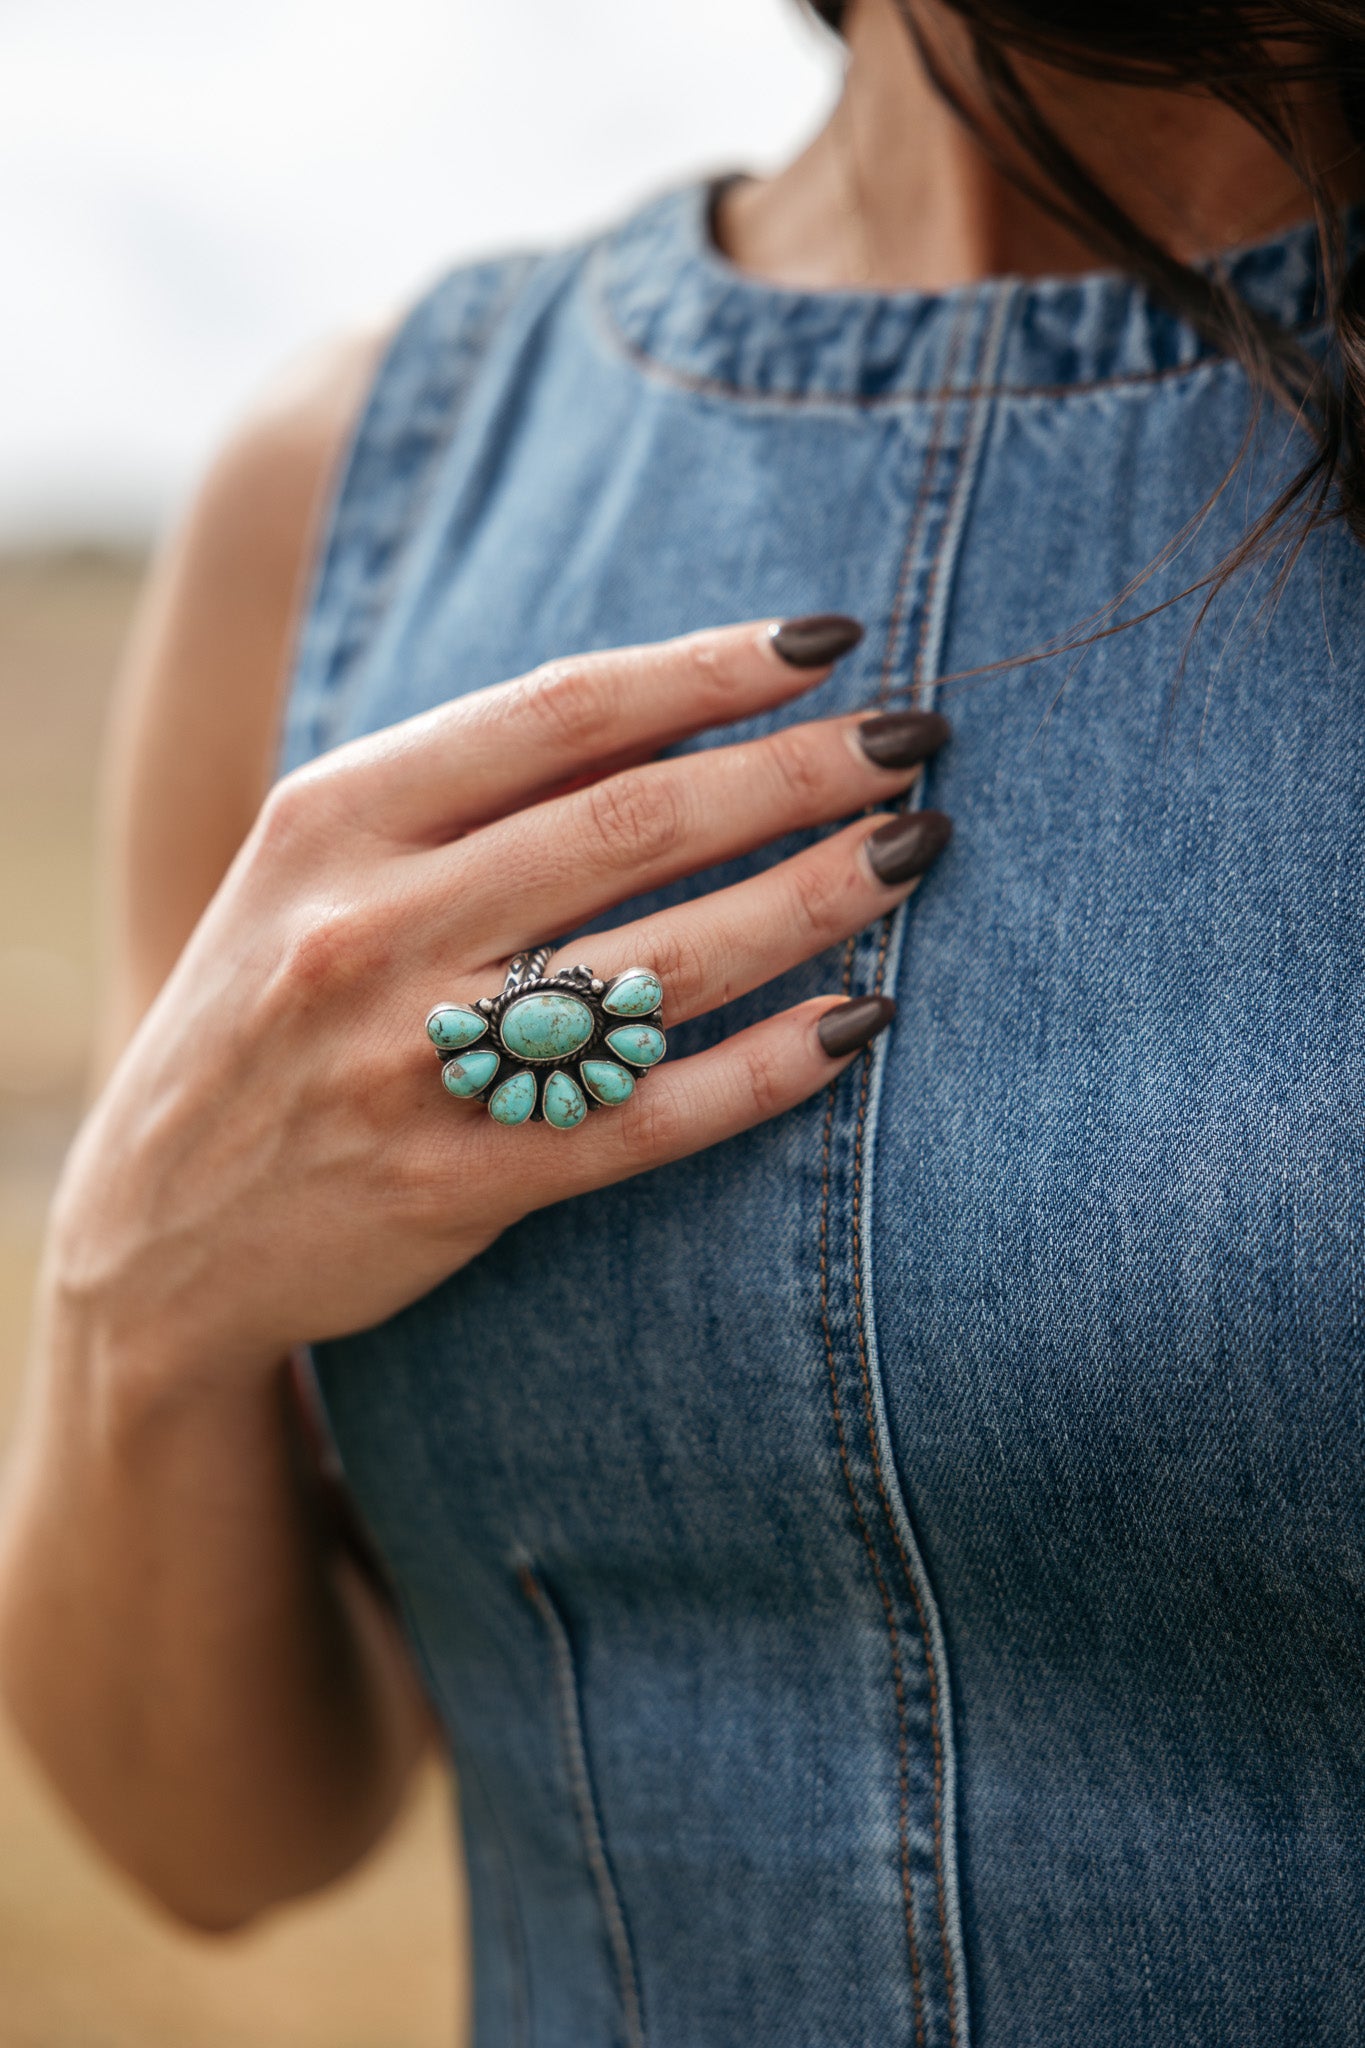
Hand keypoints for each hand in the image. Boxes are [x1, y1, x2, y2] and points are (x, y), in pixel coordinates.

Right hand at [48, 617, 950, 1385]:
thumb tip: (680, 710)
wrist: (159, 1223)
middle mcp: (372, 927)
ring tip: (914, 851)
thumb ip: (466, 792)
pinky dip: (769, 1068)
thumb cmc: (271, 1004)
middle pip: (637, 823)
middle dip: (799, 771)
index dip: (712, 669)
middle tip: (918, 742)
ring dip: (813, 897)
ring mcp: (417, 1063)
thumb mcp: (320, 865)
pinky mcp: (464, 1182)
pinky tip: (860, 1023)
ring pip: (663, 964)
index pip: (560, 712)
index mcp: (337, 818)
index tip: (831, 641)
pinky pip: (652, 1117)